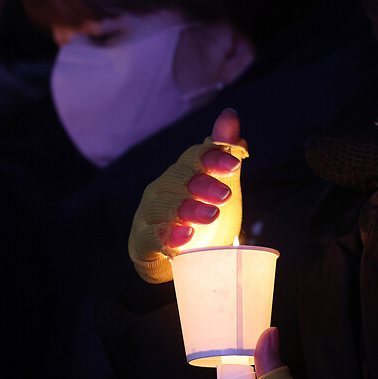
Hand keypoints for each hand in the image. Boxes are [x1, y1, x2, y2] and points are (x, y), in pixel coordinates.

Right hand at [128, 109, 247, 282]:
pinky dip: (168, 236)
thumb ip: (225, 153)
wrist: (184, 265)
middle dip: (203, 184)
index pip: (193, 157)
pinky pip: (152, 237)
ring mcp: (149, 216)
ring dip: (188, 209)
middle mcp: (161, 190)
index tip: (236, 164)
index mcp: (181, 174)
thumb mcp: (220, 187)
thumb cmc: (201, 220)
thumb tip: (230, 114)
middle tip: (226, 195)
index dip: (213, 157)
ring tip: (211, 215)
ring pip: (164, 206)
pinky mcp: (142, 244)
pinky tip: (186, 237)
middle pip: (178, 179)